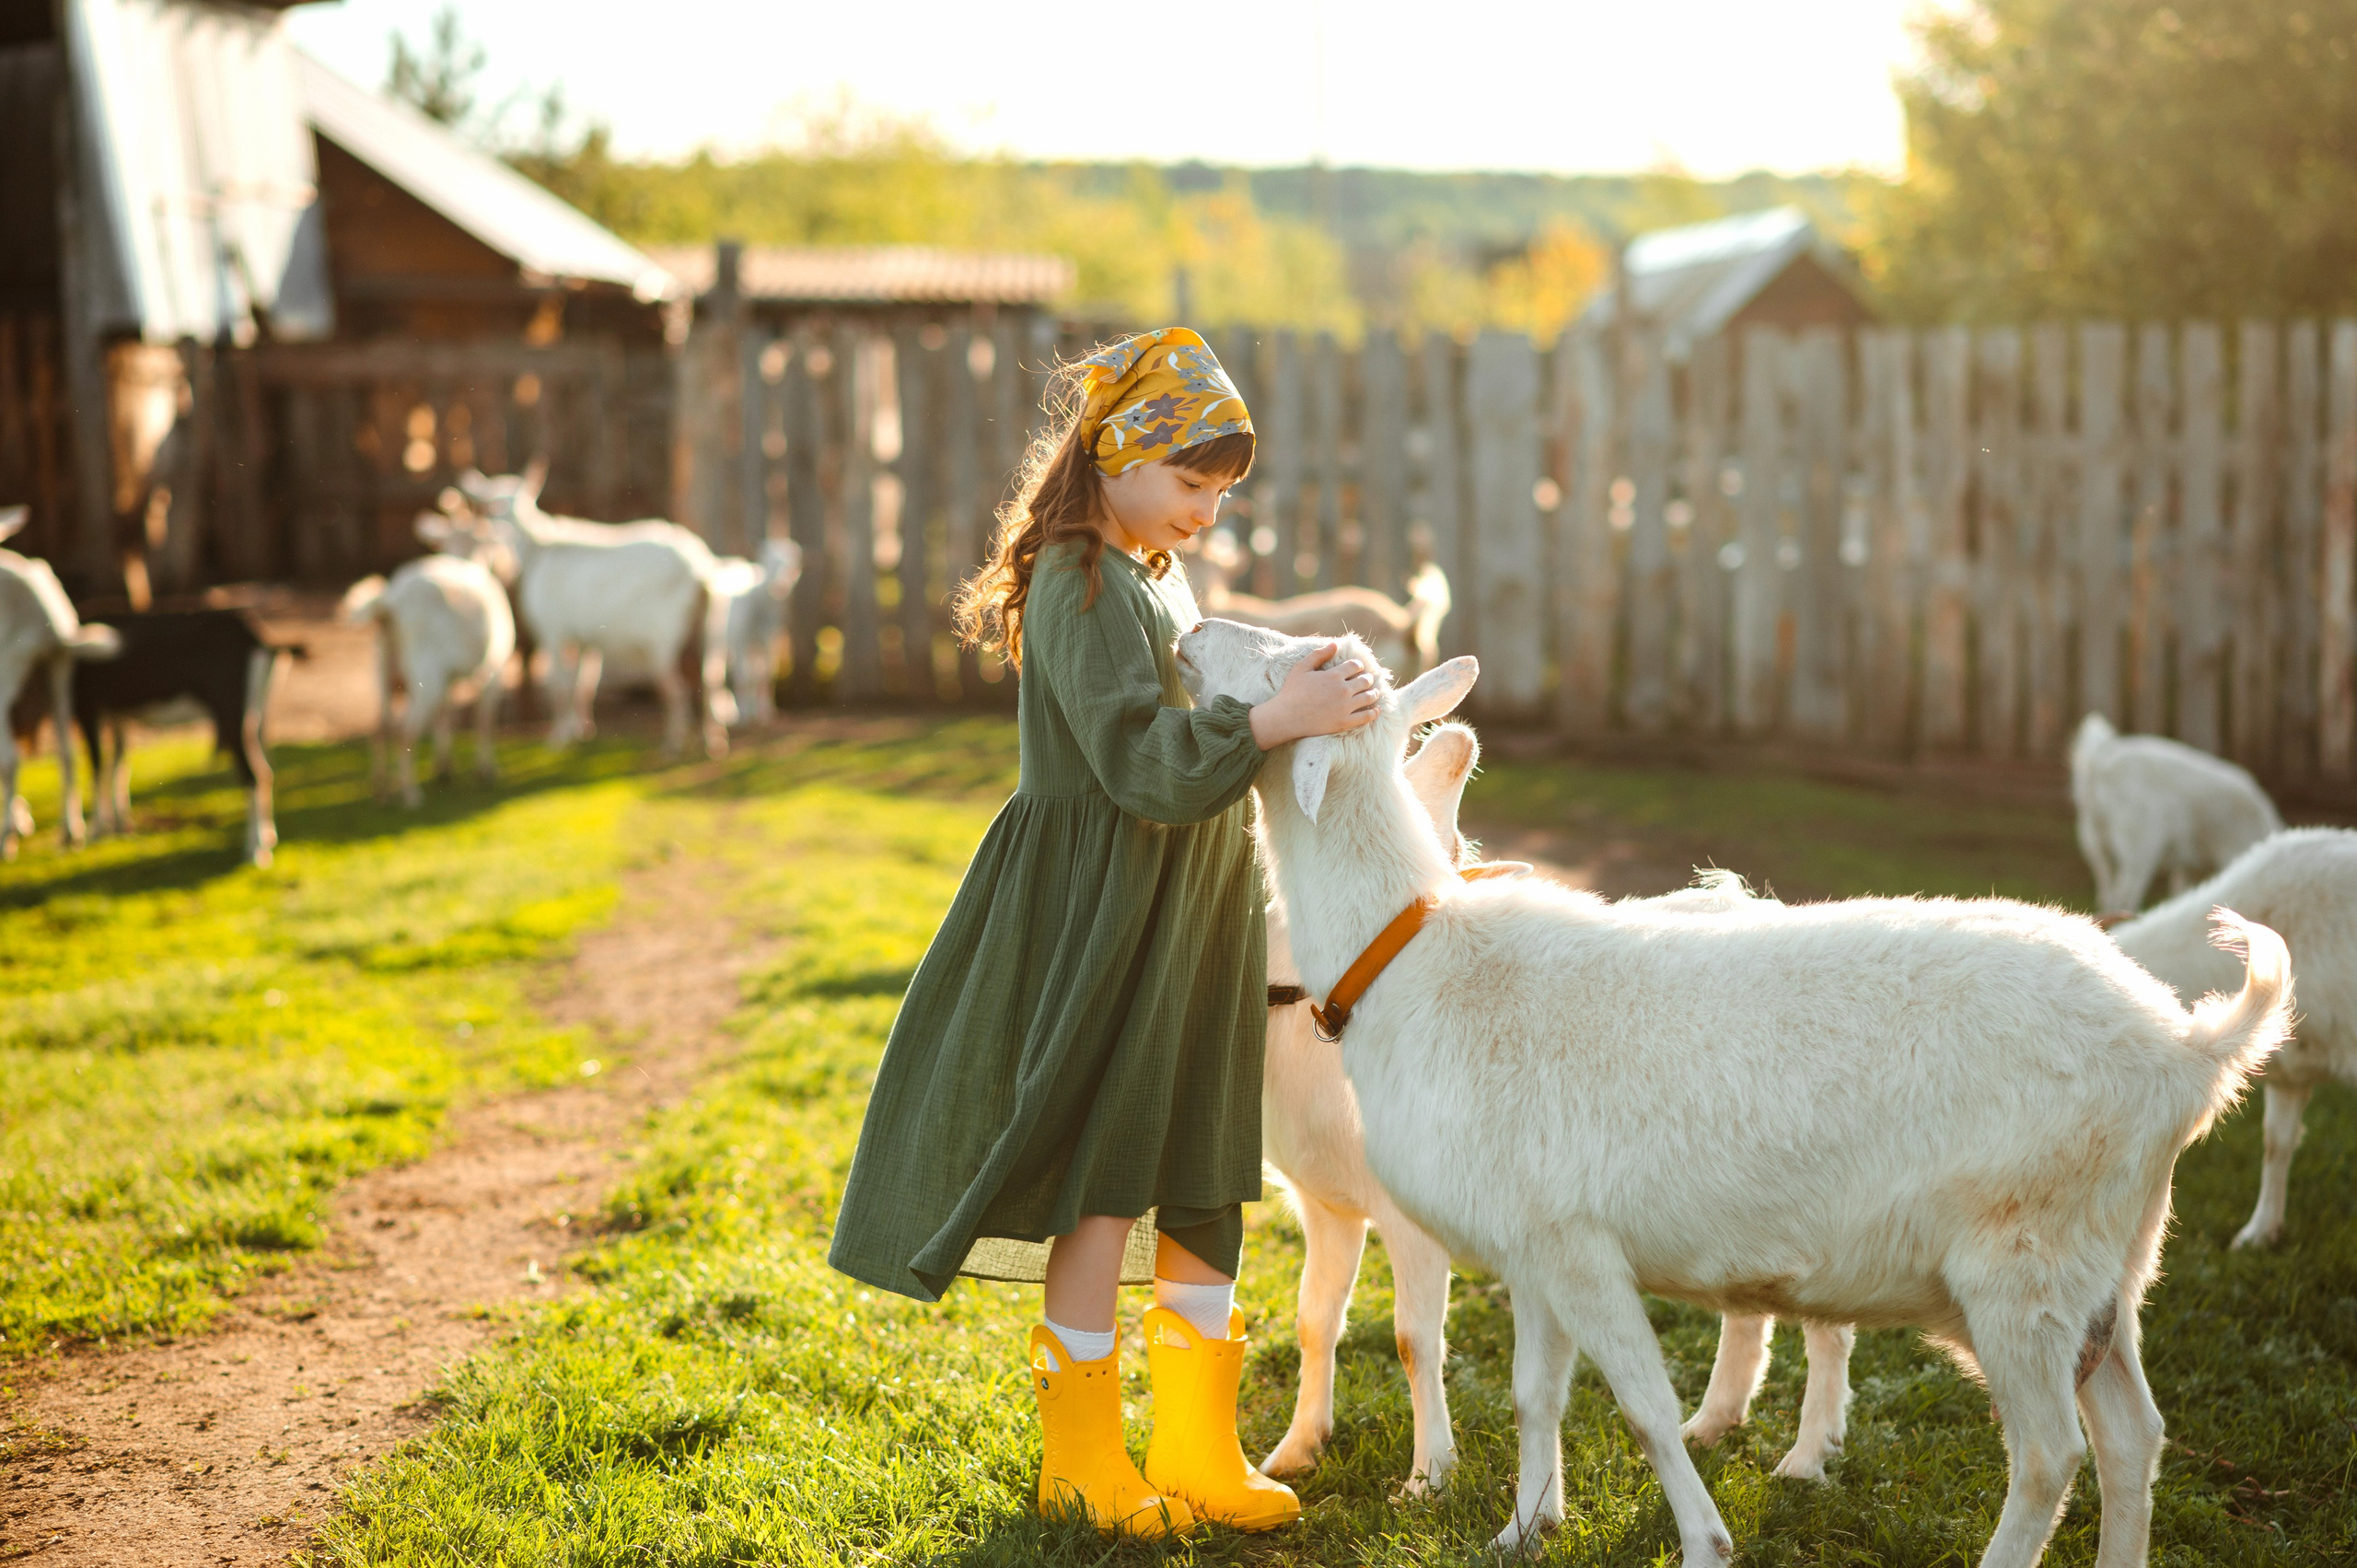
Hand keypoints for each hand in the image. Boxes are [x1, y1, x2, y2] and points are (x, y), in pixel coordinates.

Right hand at [1249, 642, 1378, 748]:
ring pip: (1369, 697)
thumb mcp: (1301, 668)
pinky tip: (1376, 710)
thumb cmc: (1291, 691)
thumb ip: (1318, 654)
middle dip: (1368, 679)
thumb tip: (1335, 643)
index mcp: (1334, 675)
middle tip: (1368, 680)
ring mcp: (1345, 707)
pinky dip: (1374, 712)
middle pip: (1365, 681)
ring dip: (1374, 693)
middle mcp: (1343, 690)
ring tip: (1374, 692)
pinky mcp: (1345, 722)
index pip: (1355, 666)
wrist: (1286, 717)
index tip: (1358, 668)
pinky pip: (1366, 717)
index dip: (1358, 665)